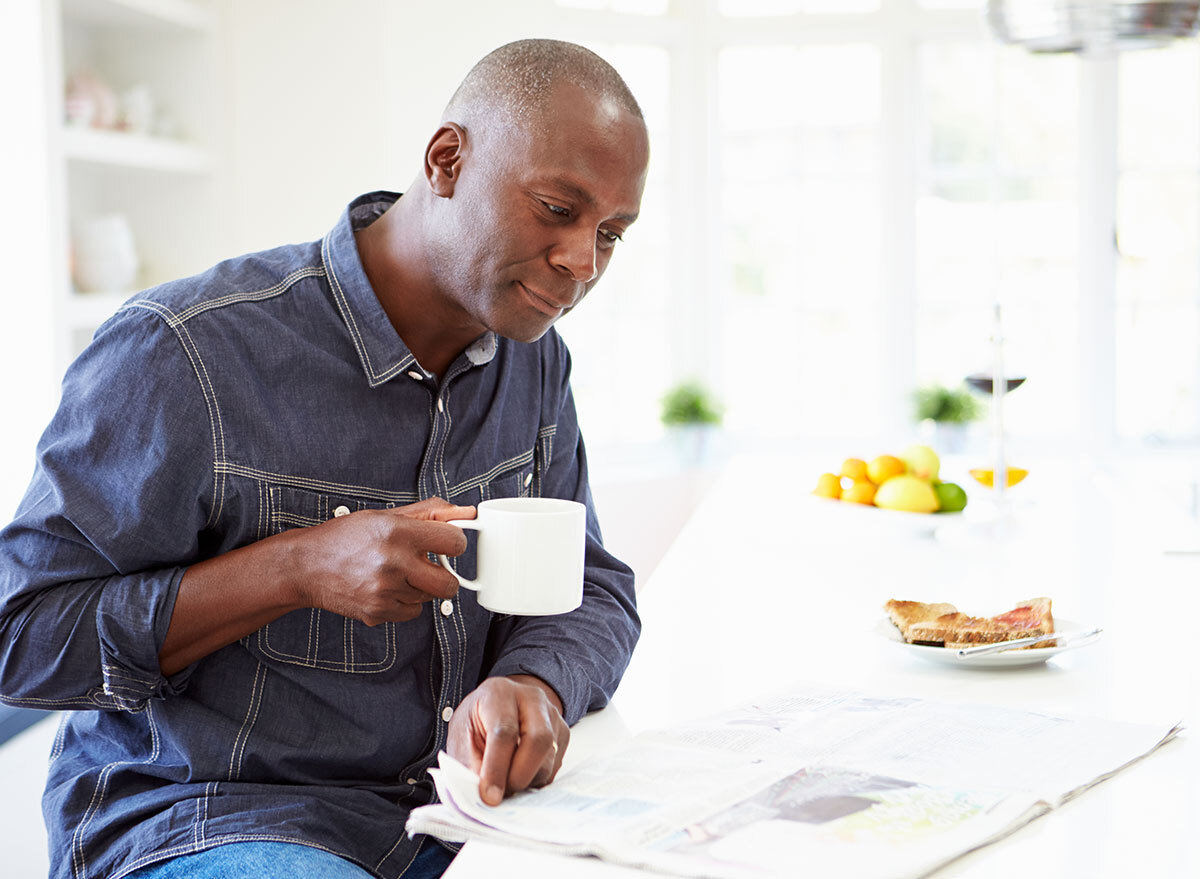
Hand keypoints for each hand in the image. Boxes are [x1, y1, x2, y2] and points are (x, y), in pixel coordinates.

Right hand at [289, 496, 475, 623]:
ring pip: (428, 599)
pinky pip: (411, 612)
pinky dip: (405, 602)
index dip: (455, 544)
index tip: (447, 545)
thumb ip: (430, 513)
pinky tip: (386, 588)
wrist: (306, 566)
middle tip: (430, 567)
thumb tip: (467, 512)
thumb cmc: (345, 537)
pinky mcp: (376, 613)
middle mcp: (392, 563)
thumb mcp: (385, 515)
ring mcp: (384, 591)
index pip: (454, 543)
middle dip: (444, 576)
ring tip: (396, 573)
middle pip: (448, 584)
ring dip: (420, 588)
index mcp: (397, 532)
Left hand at [447, 675, 568, 805]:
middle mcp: (532, 699)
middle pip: (538, 741)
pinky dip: (535, 781)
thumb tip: (485, 796)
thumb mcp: (461, 736)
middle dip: (519, 776)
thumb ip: (469, 763)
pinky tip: (518, 776)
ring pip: (549, 760)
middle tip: (501, 795)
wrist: (500, 706)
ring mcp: (552, 715)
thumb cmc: (477, 721)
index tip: (489, 797)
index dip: (497, 768)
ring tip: (505, 784)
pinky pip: (554, 768)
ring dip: (526, 782)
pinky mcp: (563, 734)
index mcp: (499, 693)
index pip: (504, 732)